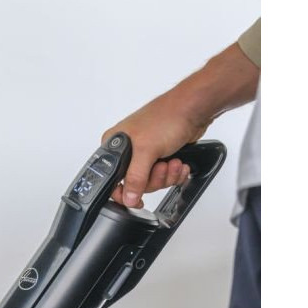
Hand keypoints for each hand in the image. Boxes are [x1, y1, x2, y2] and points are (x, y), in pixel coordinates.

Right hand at [102, 41, 260, 207]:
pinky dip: (174, 173)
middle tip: (161, 167)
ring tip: (173, 162)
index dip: (123, 192)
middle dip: (154, 179)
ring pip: (152, 181)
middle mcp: (129, 150)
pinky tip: (178, 163)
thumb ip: (135, 178)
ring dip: (166, 176)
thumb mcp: (146, 151)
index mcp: (116, 146)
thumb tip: (128, 198)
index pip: (112, 179)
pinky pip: (164, 176)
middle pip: (135, 184)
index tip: (136, 198)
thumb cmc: (167, 117)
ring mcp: (145, 153)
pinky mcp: (161, 155)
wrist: (194, 109)